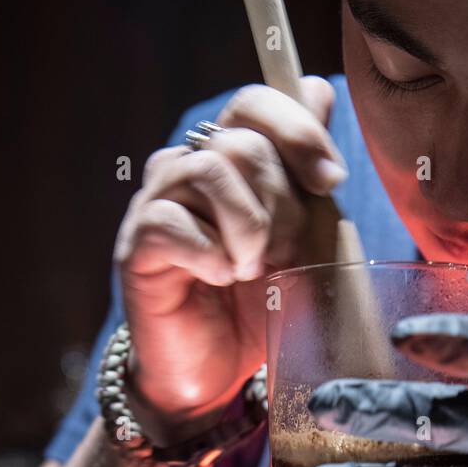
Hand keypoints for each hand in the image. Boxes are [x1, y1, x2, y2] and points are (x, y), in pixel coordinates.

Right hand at [113, 77, 346, 441]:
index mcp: (228, 160)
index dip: (297, 129)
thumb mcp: (301, 240)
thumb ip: (306, 175)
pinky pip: (175, 222)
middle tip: (284, 253)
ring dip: (248, 226)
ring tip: (252, 270)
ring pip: (210, 171)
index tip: (330, 180)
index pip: (254, 102)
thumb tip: (320, 90)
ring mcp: (158, 204)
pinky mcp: (137, 245)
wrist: (213, 377)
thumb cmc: (256, 307)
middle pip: (242, 142)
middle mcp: (187, 169)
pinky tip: (219, 279)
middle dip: (281, 201)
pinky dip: (211, 254)